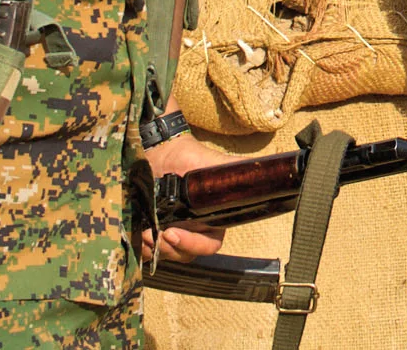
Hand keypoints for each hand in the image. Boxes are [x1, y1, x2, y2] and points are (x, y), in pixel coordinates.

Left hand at [135, 131, 231, 262]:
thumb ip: (238, 170)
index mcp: (213, 220)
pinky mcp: (154, 232)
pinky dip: (143, 248)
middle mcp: (195, 230)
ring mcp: (174, 232)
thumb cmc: (190, 156)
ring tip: (145, 231)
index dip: (193, 245)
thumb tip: (267, 171)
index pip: (209, 246)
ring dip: (155, 248)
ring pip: (169, 255)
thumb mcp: (216, 164)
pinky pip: (150, 252)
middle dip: (171, 248)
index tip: (173, 233)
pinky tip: (139, 234)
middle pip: (187, 254)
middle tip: (157, 234)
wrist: (161, 150)